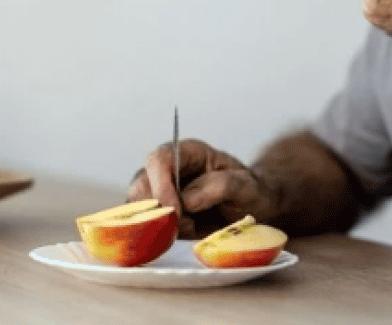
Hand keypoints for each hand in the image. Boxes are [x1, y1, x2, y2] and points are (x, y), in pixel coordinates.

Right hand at [127, 138, 273, 238]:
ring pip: (139, 210)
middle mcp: (168, 171)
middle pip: (142, 185)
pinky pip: (144, 228)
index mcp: (189, 153)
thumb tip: (187, 200)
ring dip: (160, 226)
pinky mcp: (158, 217)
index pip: (160, 160)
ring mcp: (159, 194)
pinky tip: (183, 236)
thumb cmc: (250, 192)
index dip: (161, 185)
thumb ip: (220, 186)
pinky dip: (158, 237)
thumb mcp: (246, 186)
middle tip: (188, 225)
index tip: (175, 212)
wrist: (252, 209)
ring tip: (194, 227)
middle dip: (160, 211)